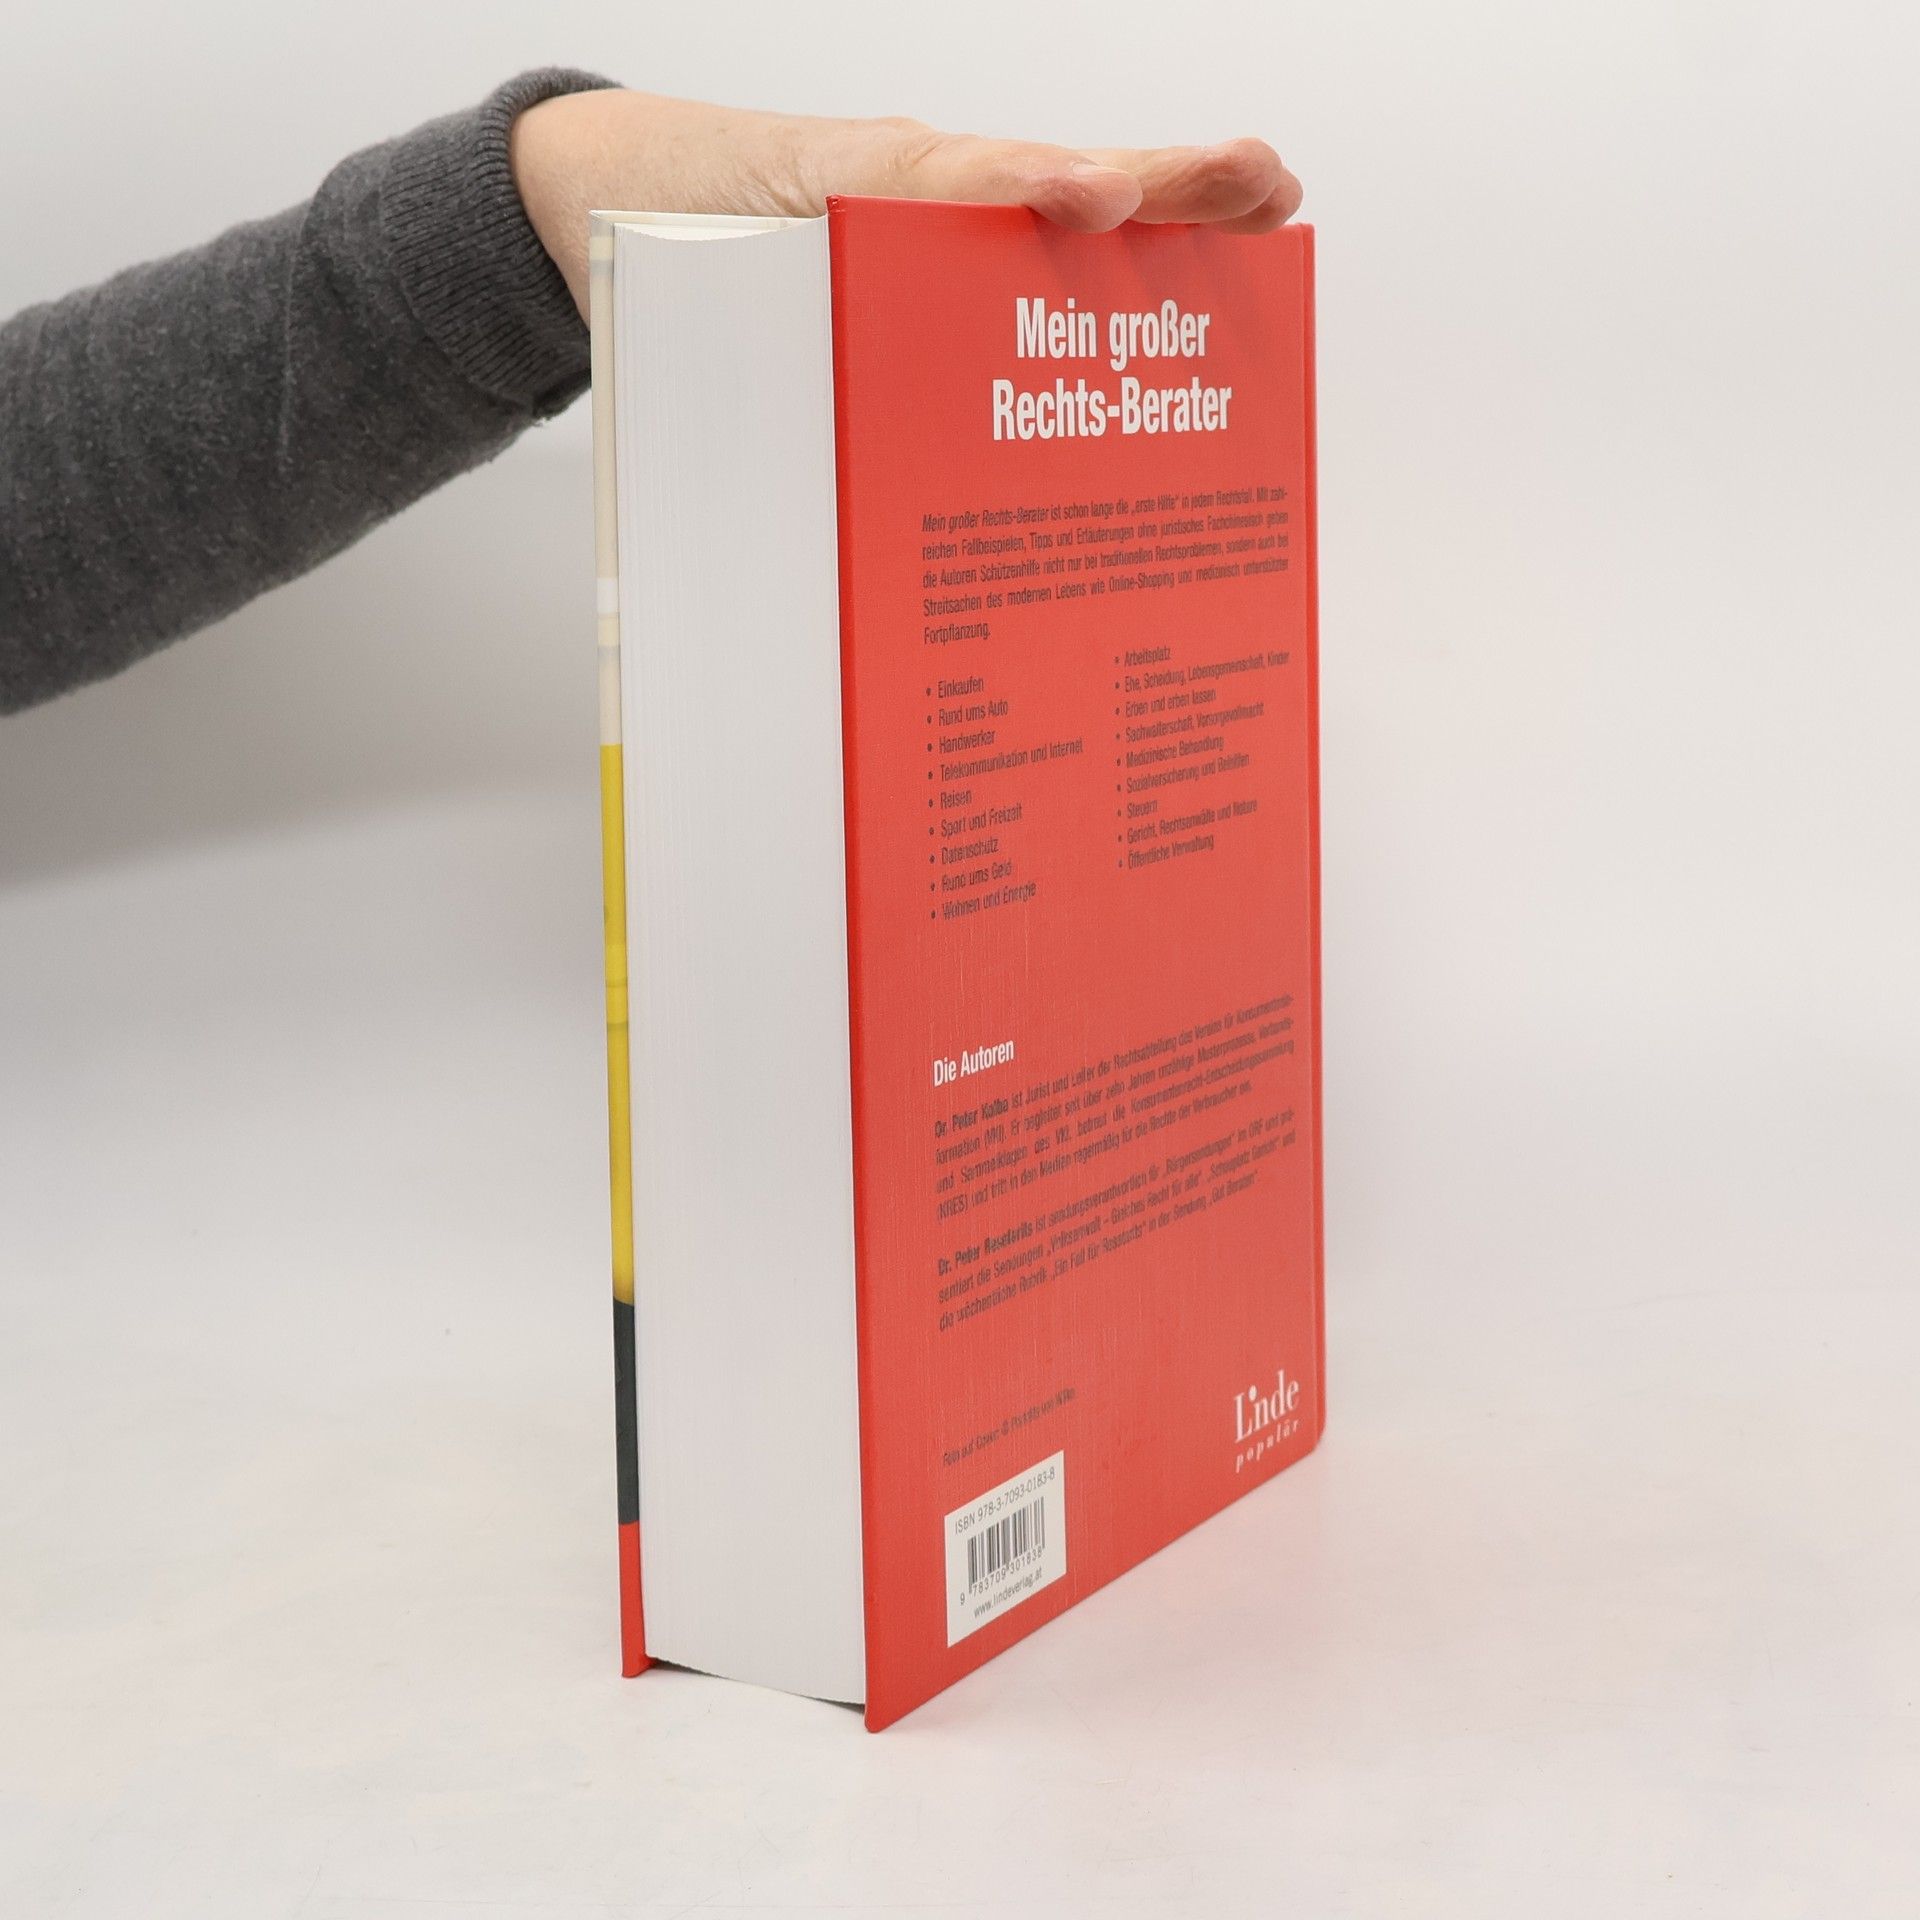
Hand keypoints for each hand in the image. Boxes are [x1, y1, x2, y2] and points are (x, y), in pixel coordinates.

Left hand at [510, 91, 1303, 316]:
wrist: (614, 196)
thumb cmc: (658, 240)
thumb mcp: (683, 296)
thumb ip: (744, 351)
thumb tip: (796, 472)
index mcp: (839, 193)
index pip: (945, 185)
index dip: (1026, 192)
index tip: (1098, 200)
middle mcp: (908, 198)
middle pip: (1044, 183)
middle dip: (1159, 185)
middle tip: (1263, 180)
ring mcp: (934, 222)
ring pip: (1057, 221)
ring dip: (1163, 219)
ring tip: (1267, 208)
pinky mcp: (935, 255)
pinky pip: (1026, 261)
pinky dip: (1114, 271)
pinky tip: (1187, 293)